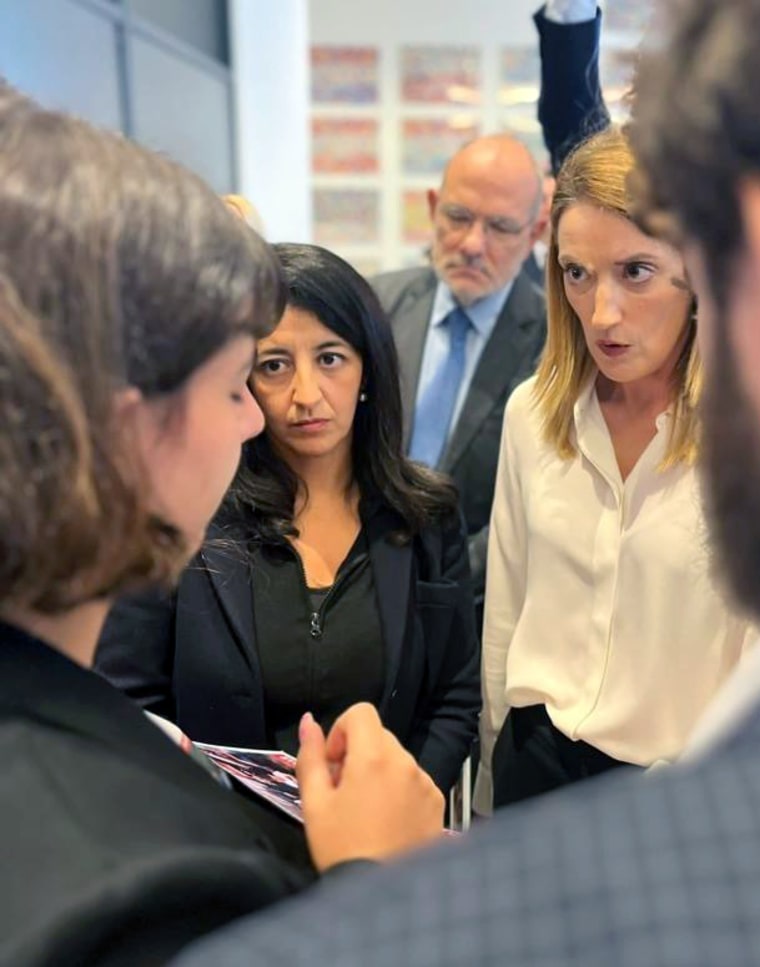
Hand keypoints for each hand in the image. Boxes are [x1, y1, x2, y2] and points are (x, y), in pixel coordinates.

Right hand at [297, 704, 444, 871]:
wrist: (380, 896)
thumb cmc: (341, 847)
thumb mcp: (314, 802)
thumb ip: (310, 755)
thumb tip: (308, 720)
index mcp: (374, 757)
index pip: (361, 712)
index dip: (341, 731)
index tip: (333, 763)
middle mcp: (405, 763)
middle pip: (379, 736)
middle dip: (358, 753)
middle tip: (343, 791)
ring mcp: (425, 782)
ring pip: (397, 758)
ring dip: (379, 771)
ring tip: (365, 810)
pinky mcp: (437, 802)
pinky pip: (414, 780)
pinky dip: (399, 789)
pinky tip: (387, 821)